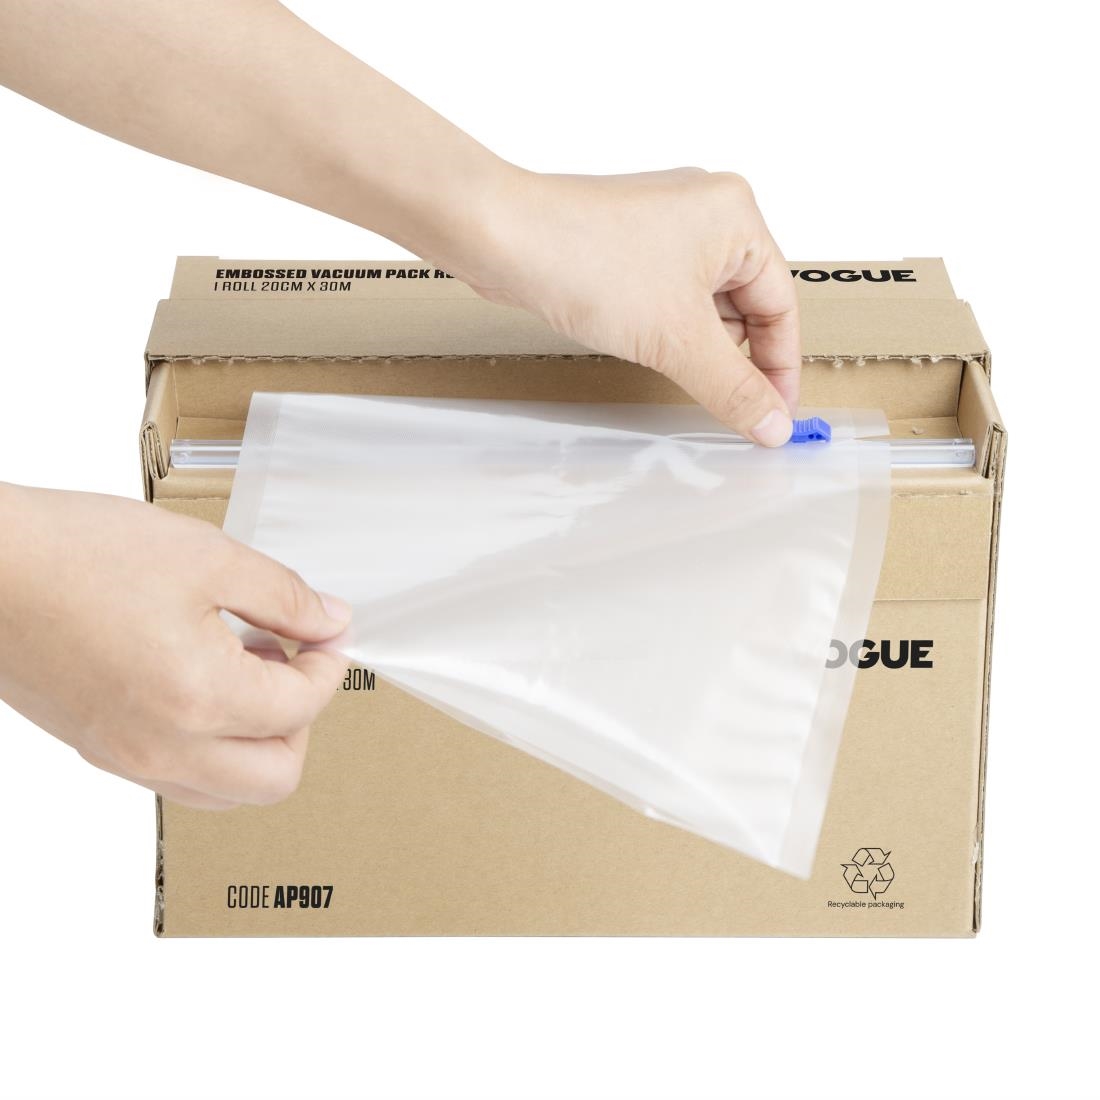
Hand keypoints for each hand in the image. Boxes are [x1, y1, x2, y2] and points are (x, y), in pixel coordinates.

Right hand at [0, 482, 350, 808]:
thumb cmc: (78, 554)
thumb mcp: (206, 557)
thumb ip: (283, 597)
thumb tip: (329, 621)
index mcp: (200, 698)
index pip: (303, 707)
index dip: (329, 663)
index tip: (326, 632)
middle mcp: (164, 747)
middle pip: (277, 777)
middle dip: (303, 720)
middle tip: (293, 663)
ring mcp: (128, 758)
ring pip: (228, 791)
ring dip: (259, 740)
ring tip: (245, 668)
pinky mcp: (100, 750)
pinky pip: (181, 778)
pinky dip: (212, 746)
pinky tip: (202, 681)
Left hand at [455, 168, 799, 445]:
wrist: (503, 238)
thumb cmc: (589, 263)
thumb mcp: (677, 340)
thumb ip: (732, 388)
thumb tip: (774, 427)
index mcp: (737, 216)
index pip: (781, 305)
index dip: (779, 368)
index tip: (774, 417)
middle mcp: (707, 210)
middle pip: (746, 305)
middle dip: (735, 357)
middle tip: (730, 408)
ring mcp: (665, 224)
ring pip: (704, 304)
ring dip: (697, 345)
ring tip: (678, 371)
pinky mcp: (628, 242)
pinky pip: (668, 295)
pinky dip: (667, 328)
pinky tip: (648, 348)